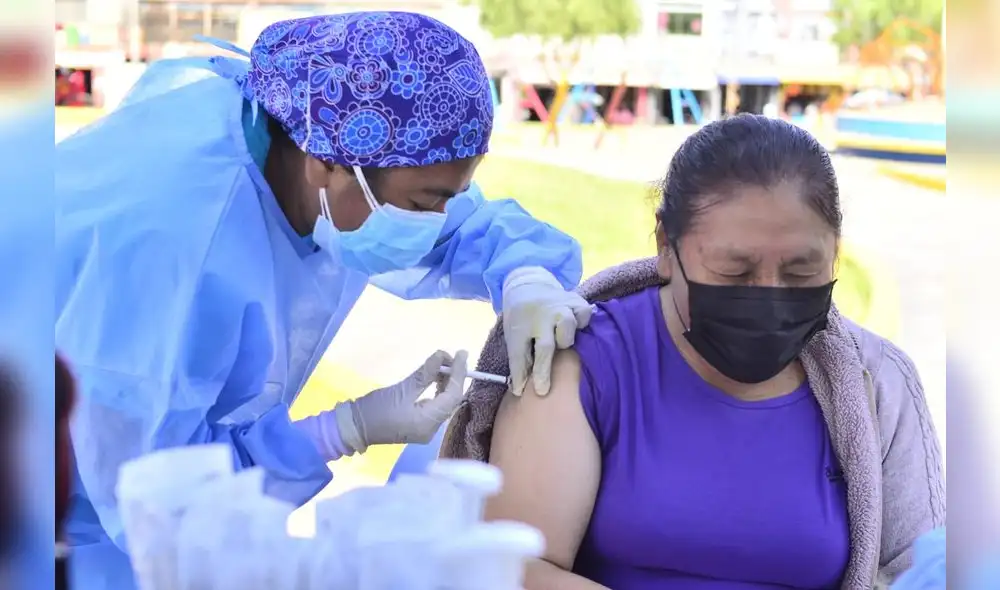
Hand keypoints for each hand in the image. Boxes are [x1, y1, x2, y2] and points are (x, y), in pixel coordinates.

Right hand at [333, 350, 468, 453]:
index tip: (462, 353)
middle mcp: (432, 429)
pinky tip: (435, 378)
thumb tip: (442, 355)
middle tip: (452, 356)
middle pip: (451, 400)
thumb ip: (425, 373)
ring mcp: (425, 429)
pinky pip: (435, 406)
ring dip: (446, 382)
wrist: (353, 428)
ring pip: (444, 403)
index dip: (459, 373)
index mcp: (429, 422)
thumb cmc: (375, 409)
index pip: (453, 396)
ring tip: (442, 363)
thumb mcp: (401, 389)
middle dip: (454, 377)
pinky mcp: (419, 426)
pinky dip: (437, 391)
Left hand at [502, 267, 592, 396]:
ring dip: (565, 339)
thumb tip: (519, 390)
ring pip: (567, 327)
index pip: (521, 354)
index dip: (528, 374)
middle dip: (544, 367)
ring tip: (560, 340)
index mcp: (519, 326)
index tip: (536, 391)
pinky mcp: (575, 300)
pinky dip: (581, 322)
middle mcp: (539, 315)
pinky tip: (574, 325)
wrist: (528, 287)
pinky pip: (584, 315)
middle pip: (546, 345)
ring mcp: (558, 305)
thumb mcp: (514, 338)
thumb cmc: (522, 321)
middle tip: (543, 386)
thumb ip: (519, 362)